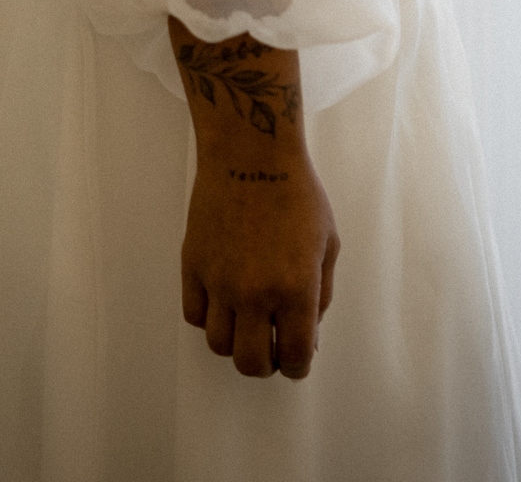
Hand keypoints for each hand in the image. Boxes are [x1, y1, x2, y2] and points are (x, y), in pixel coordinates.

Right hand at [169, 19, 339, 379]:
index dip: (297, 366)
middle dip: (265, 363)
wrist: (250, 153)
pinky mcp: (192, 263)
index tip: (295, 359)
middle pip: (250, 363)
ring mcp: (219, 280)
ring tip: (245, 322)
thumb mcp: (328, 242)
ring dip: (235, 341)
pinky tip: (222, 300)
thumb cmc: (296, 191)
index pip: (294, 357)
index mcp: (295, 289)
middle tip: (270, 347)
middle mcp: (254, 292)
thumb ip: (320, 294)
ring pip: (219, 344)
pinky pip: (194, 314)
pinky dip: (209, 316)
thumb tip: (306, 332)